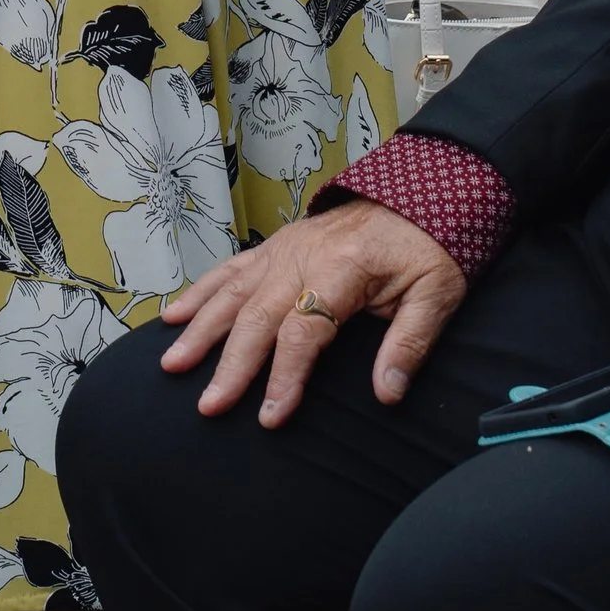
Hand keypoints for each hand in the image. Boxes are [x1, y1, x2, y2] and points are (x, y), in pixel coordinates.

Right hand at [157, 203, 464, 425]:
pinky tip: (174, 316)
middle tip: (208, 406)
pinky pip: (229, 271)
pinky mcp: (275, 247)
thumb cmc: (428, 247)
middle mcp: (301, 257)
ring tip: (172, 364)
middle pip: (256, 316)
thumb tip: (388, 394)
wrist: (416, 193)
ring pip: (232, 293)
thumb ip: (410, 343)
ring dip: (200, 330)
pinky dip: (199, 293)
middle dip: (229, 364)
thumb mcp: (436, 293)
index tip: (270, 416)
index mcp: (341, 269)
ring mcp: (282, 249)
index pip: (303, 330)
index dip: (284, 376)